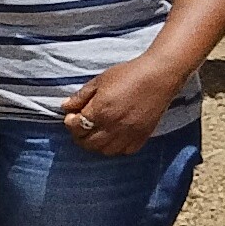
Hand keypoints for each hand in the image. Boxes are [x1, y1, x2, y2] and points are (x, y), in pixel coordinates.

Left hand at [57, 53, 179, 156]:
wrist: (159, 76)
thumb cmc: (128, 74)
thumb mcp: (100, 80)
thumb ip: (81, 96)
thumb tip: (66, 107)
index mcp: (100, 110)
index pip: (76, 127)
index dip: (70, 122)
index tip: (72, 115)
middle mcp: (113, 126)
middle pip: (88, 143)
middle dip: (79, 136)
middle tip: (80, 127)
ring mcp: (129, 133)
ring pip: (105, 151)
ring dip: (96, 144)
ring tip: (96, 133)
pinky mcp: (143, 136)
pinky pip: (125, 151)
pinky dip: (116, 148)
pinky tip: (114, 137)